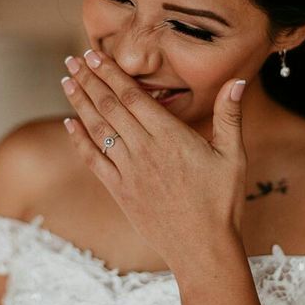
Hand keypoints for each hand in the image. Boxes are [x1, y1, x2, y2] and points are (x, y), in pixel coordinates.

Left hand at [60, 50, 247, 269]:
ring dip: (80, 103)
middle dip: (89, 80)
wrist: (202, 248)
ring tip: (66, 81)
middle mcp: (144, 149)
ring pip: (98, 129)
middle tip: (73, 60)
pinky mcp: (120, 191)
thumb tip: (238, 80)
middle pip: (109, 107)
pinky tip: (70, 124)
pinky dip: (79, 141)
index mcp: (170, 136)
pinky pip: (93, 161)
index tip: (94, 55)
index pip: (132, 96)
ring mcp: (129, 171)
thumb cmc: (222, 202)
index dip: (110, 73)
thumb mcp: (233, 156)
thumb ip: (230, 116)